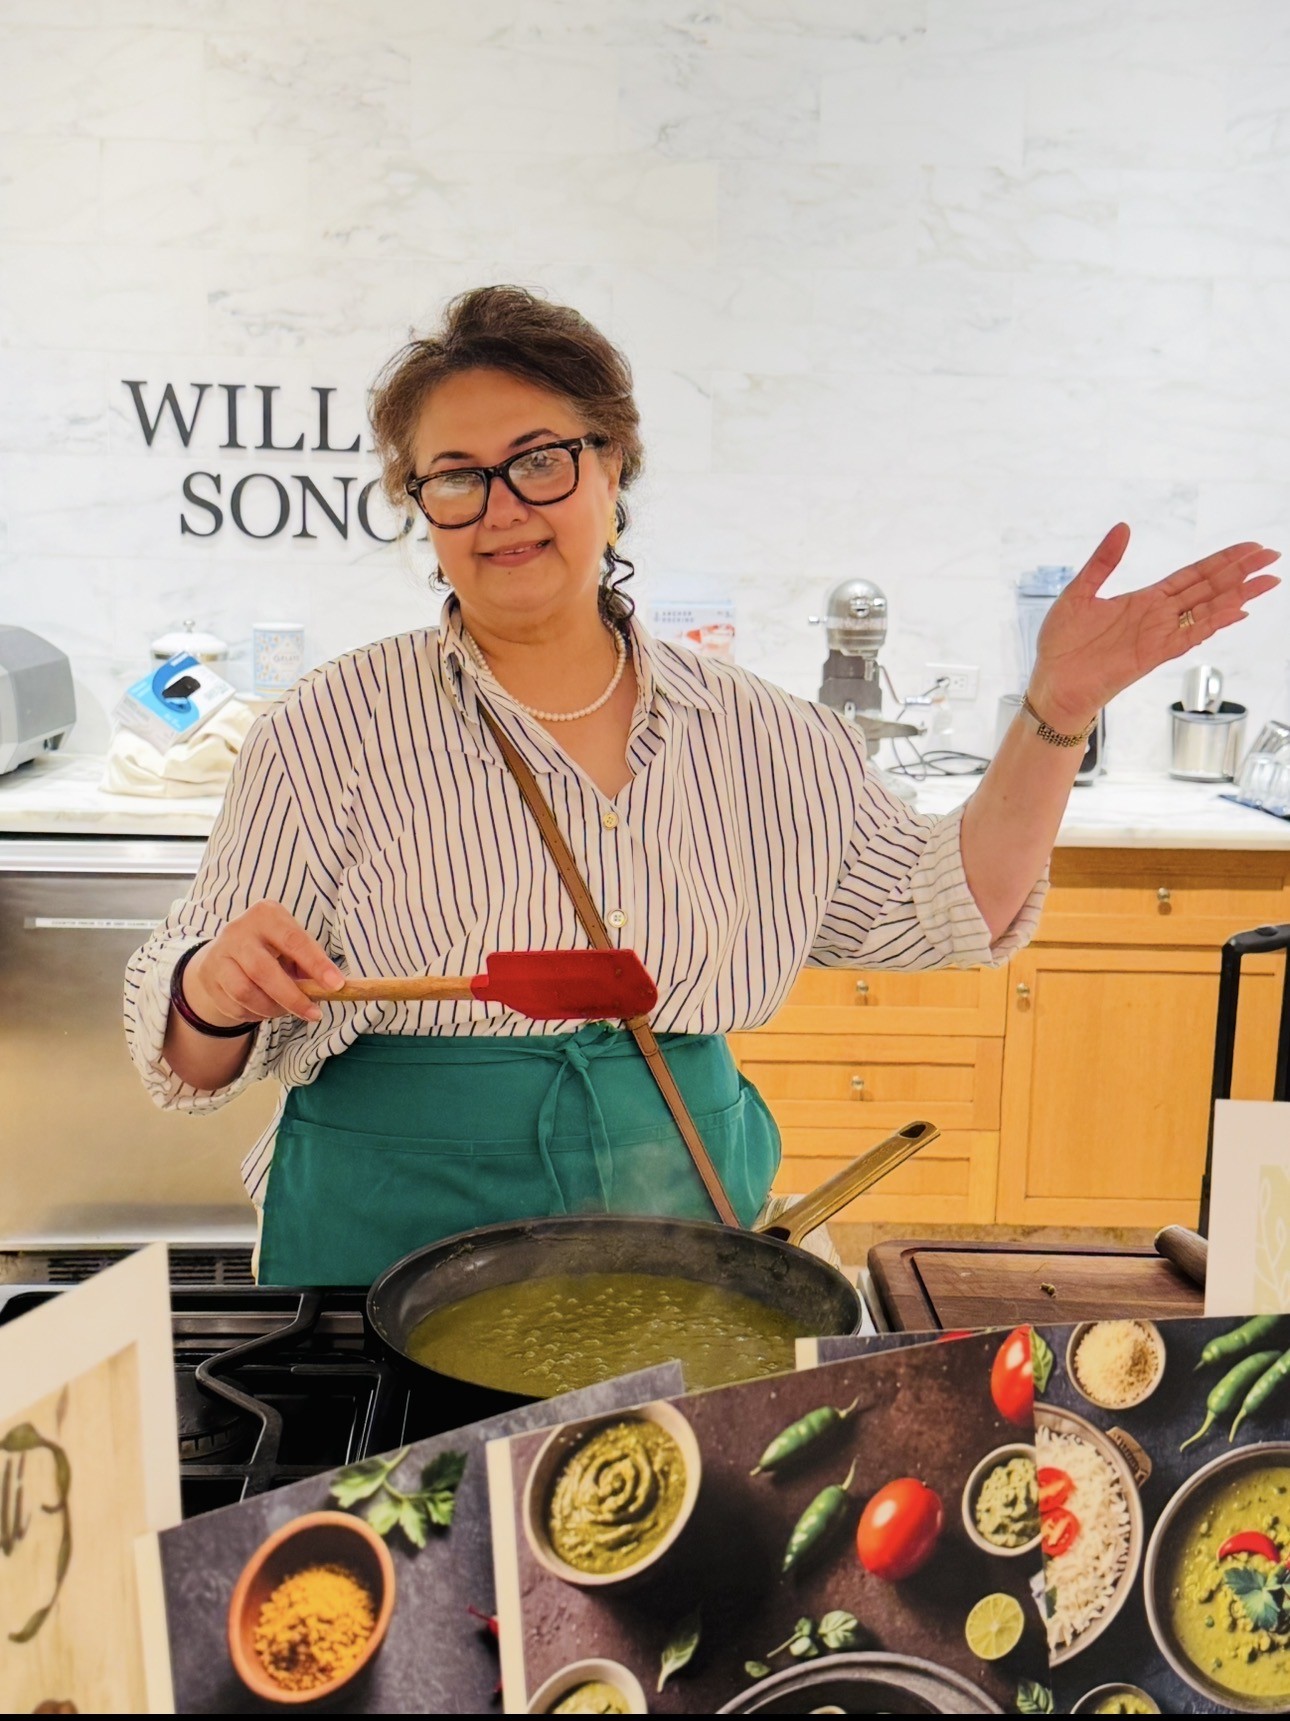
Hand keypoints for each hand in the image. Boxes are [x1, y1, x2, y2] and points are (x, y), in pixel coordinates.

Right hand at [180, 903, 342, 1028]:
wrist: (225, 952)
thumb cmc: (270, 948)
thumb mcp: (290, 945)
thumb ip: (307, 963)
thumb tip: (330, 988)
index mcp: (266, 915)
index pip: (294, 940)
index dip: (317, 964)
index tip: (336, 985)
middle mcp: (239, 930)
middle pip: (265, 971)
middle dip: (293, 998)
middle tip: (315, 1014)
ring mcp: (219, 953)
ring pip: (246, 992)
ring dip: (272, 1009)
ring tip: (286, 1010)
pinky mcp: (208, 976)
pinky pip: (234, 1005)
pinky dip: (254, 1014)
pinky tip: (265, 1009)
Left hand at [1029, 524, 1280, 731]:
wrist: (1051, 683)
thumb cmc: (1062, 645)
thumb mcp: (1079, 592)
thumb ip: (1103, 562)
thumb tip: (1123, 527)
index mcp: (1143, 600)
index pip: (1192, 575)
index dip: (1221, 561)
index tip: (1249, 547)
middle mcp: (1157, 617)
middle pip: (1208, 589)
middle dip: (1240, 572)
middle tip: (1272, 556)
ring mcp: (1157, 636)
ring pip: (1206, 611)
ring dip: (1236, 596)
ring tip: (1266, 582)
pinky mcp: (1151, 655)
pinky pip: (1188, 636)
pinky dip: (1213, 624)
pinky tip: (1237, 612)